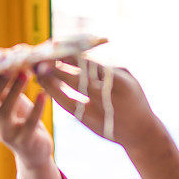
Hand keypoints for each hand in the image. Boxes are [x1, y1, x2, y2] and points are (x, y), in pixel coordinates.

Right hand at [0, 72, 51, 168]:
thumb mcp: (5, 96)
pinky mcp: (24, 141)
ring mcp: (6, 134)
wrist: (35, 147)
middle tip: (8, 67)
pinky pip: (29, 124)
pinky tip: (42, 94)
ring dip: (14, 91)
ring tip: (26, 73)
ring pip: (5, 113)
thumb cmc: (18, 116)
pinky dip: (36, 108)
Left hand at [34, 58, 159, 148]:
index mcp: (118, 81)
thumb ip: (107, 67)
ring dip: (51, 81)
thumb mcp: (129, 79)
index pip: (89, 64)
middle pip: (75, 77)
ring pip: (67, 93)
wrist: (140, 132)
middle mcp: (106, 96)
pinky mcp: (88, 122)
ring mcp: (96, 110)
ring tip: (38, 72)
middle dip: (56, 67)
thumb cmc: (134, 100)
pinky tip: (46, 86)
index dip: (70, 55)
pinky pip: (67, 106)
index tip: (55, 46)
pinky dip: (55, 95)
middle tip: (39, 58)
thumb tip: (82, 56)